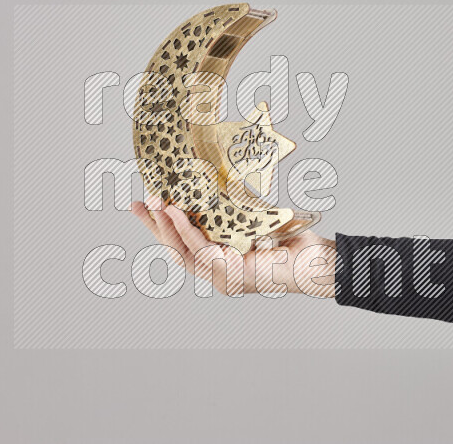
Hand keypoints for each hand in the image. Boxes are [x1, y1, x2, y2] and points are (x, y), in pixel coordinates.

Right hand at [132, 197, 335, 296]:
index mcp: (221, 259)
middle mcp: (217, 271)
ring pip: (182, 251)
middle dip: (153, 227)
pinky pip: (200, 250)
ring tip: (154, 203)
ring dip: (165, 226)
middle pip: (175, 250)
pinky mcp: (230, 276)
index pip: (182, 244)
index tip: (146, 204)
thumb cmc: (291, 241)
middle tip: (136, 203)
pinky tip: (175, 212)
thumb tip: (216, 174)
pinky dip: (185, 230)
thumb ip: (234, 205)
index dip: (161, 226)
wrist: (316, 261)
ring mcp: (222, 277)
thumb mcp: (254, 217)